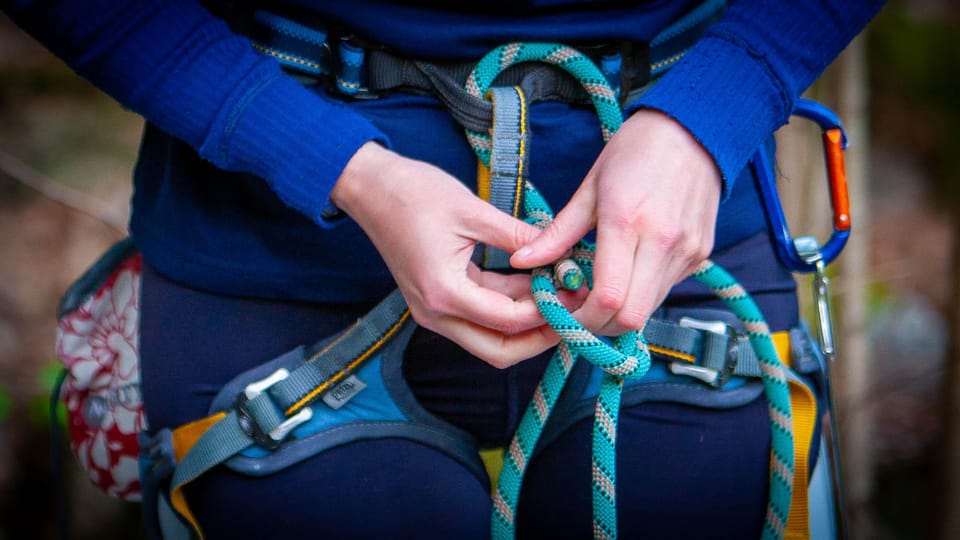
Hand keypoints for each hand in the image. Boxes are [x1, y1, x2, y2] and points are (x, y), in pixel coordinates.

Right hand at [331, 142, 569, 367]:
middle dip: (540, 337)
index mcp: (443, 292)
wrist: (370, 187)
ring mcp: (436, 310)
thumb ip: (518, 237)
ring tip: (562, 297)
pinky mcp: (439, 300)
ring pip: (492, 339)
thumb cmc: (413, 192)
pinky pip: (482, 317)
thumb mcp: (473, 210)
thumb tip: (561, 253)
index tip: (575, 292)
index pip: (508, 321)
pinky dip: (510, 307)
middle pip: (500, 351)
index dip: (547, 311)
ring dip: (527, 324)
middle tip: (574, 312)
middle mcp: (436, 313)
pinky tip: (537, 284)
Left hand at [511, 109, 720, 335]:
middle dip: (599, 325)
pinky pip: (665, 291)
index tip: (561, 313)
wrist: (696, 129)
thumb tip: (521, 262)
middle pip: (631, 317)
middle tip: (576, 314)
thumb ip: (557, 233)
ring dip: (620, 313)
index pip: (608, 297)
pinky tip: (625, 276)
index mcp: (628, 222)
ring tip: (596, 295)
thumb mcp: (590, 187)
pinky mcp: (701, 256)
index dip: (582, 318)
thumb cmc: (636, 151)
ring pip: (649, 309)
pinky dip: (641, 295)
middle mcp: (664, 242)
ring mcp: (688, 252)